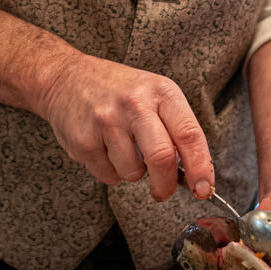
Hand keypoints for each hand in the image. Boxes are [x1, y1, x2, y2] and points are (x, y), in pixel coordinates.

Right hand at [32, 53, 214, 201]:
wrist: (66, 78)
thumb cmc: (118, 91)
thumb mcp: (154, 94)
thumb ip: (175, 128)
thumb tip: (195, 174)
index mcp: (161, 92)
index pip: (189, 134)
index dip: (201, 167)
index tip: (204, 188)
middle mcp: (135, 104)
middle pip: (162, 158)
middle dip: (166, 185)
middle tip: (163, 191)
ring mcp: (107, 121)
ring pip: (133, 172)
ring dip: (133, 173)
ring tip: (124, 150)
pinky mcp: (84, 140)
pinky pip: (108, 176)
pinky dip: (111, 172)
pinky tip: (104, 149)